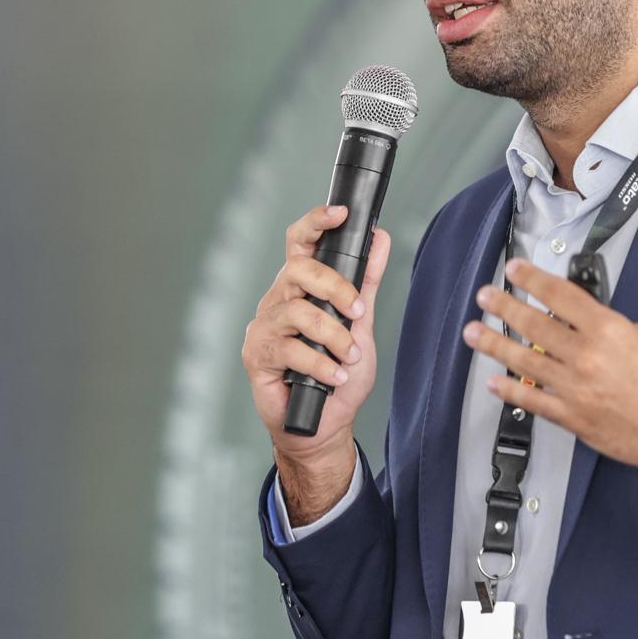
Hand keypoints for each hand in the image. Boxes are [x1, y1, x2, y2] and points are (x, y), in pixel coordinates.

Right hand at [242, 204, 393, 520]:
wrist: (325, 424)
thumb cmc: (338, 374)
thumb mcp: (360, 323)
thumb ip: (366, 283)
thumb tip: (380, 239)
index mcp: (301, 287)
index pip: (300, 243)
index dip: (316, 222)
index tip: (341, 213)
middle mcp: (278, 300)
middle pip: (298, 269)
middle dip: (334, 286)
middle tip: (357, 311)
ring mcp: (265, 328)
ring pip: (296, 311)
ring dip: (332, 333)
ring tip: (349, 355)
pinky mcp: (257, 356)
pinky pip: (289, 348)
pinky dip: (319, 362)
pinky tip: (334, 375)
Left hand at [466, 259, 637, 483]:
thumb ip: (615, 329)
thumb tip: (591, 327)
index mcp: (608, 331)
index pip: (561, 296)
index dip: (533, 279)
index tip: (514, 269)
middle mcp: (586, 356)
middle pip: (534, 325)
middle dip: (505, 307)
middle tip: (484, 297)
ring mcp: (575, 389)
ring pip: (525, 361)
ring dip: (495, 345)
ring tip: (474, 333)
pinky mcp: (573, 418)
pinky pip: (533, 401)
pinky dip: (510, 391)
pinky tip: (494, 381)